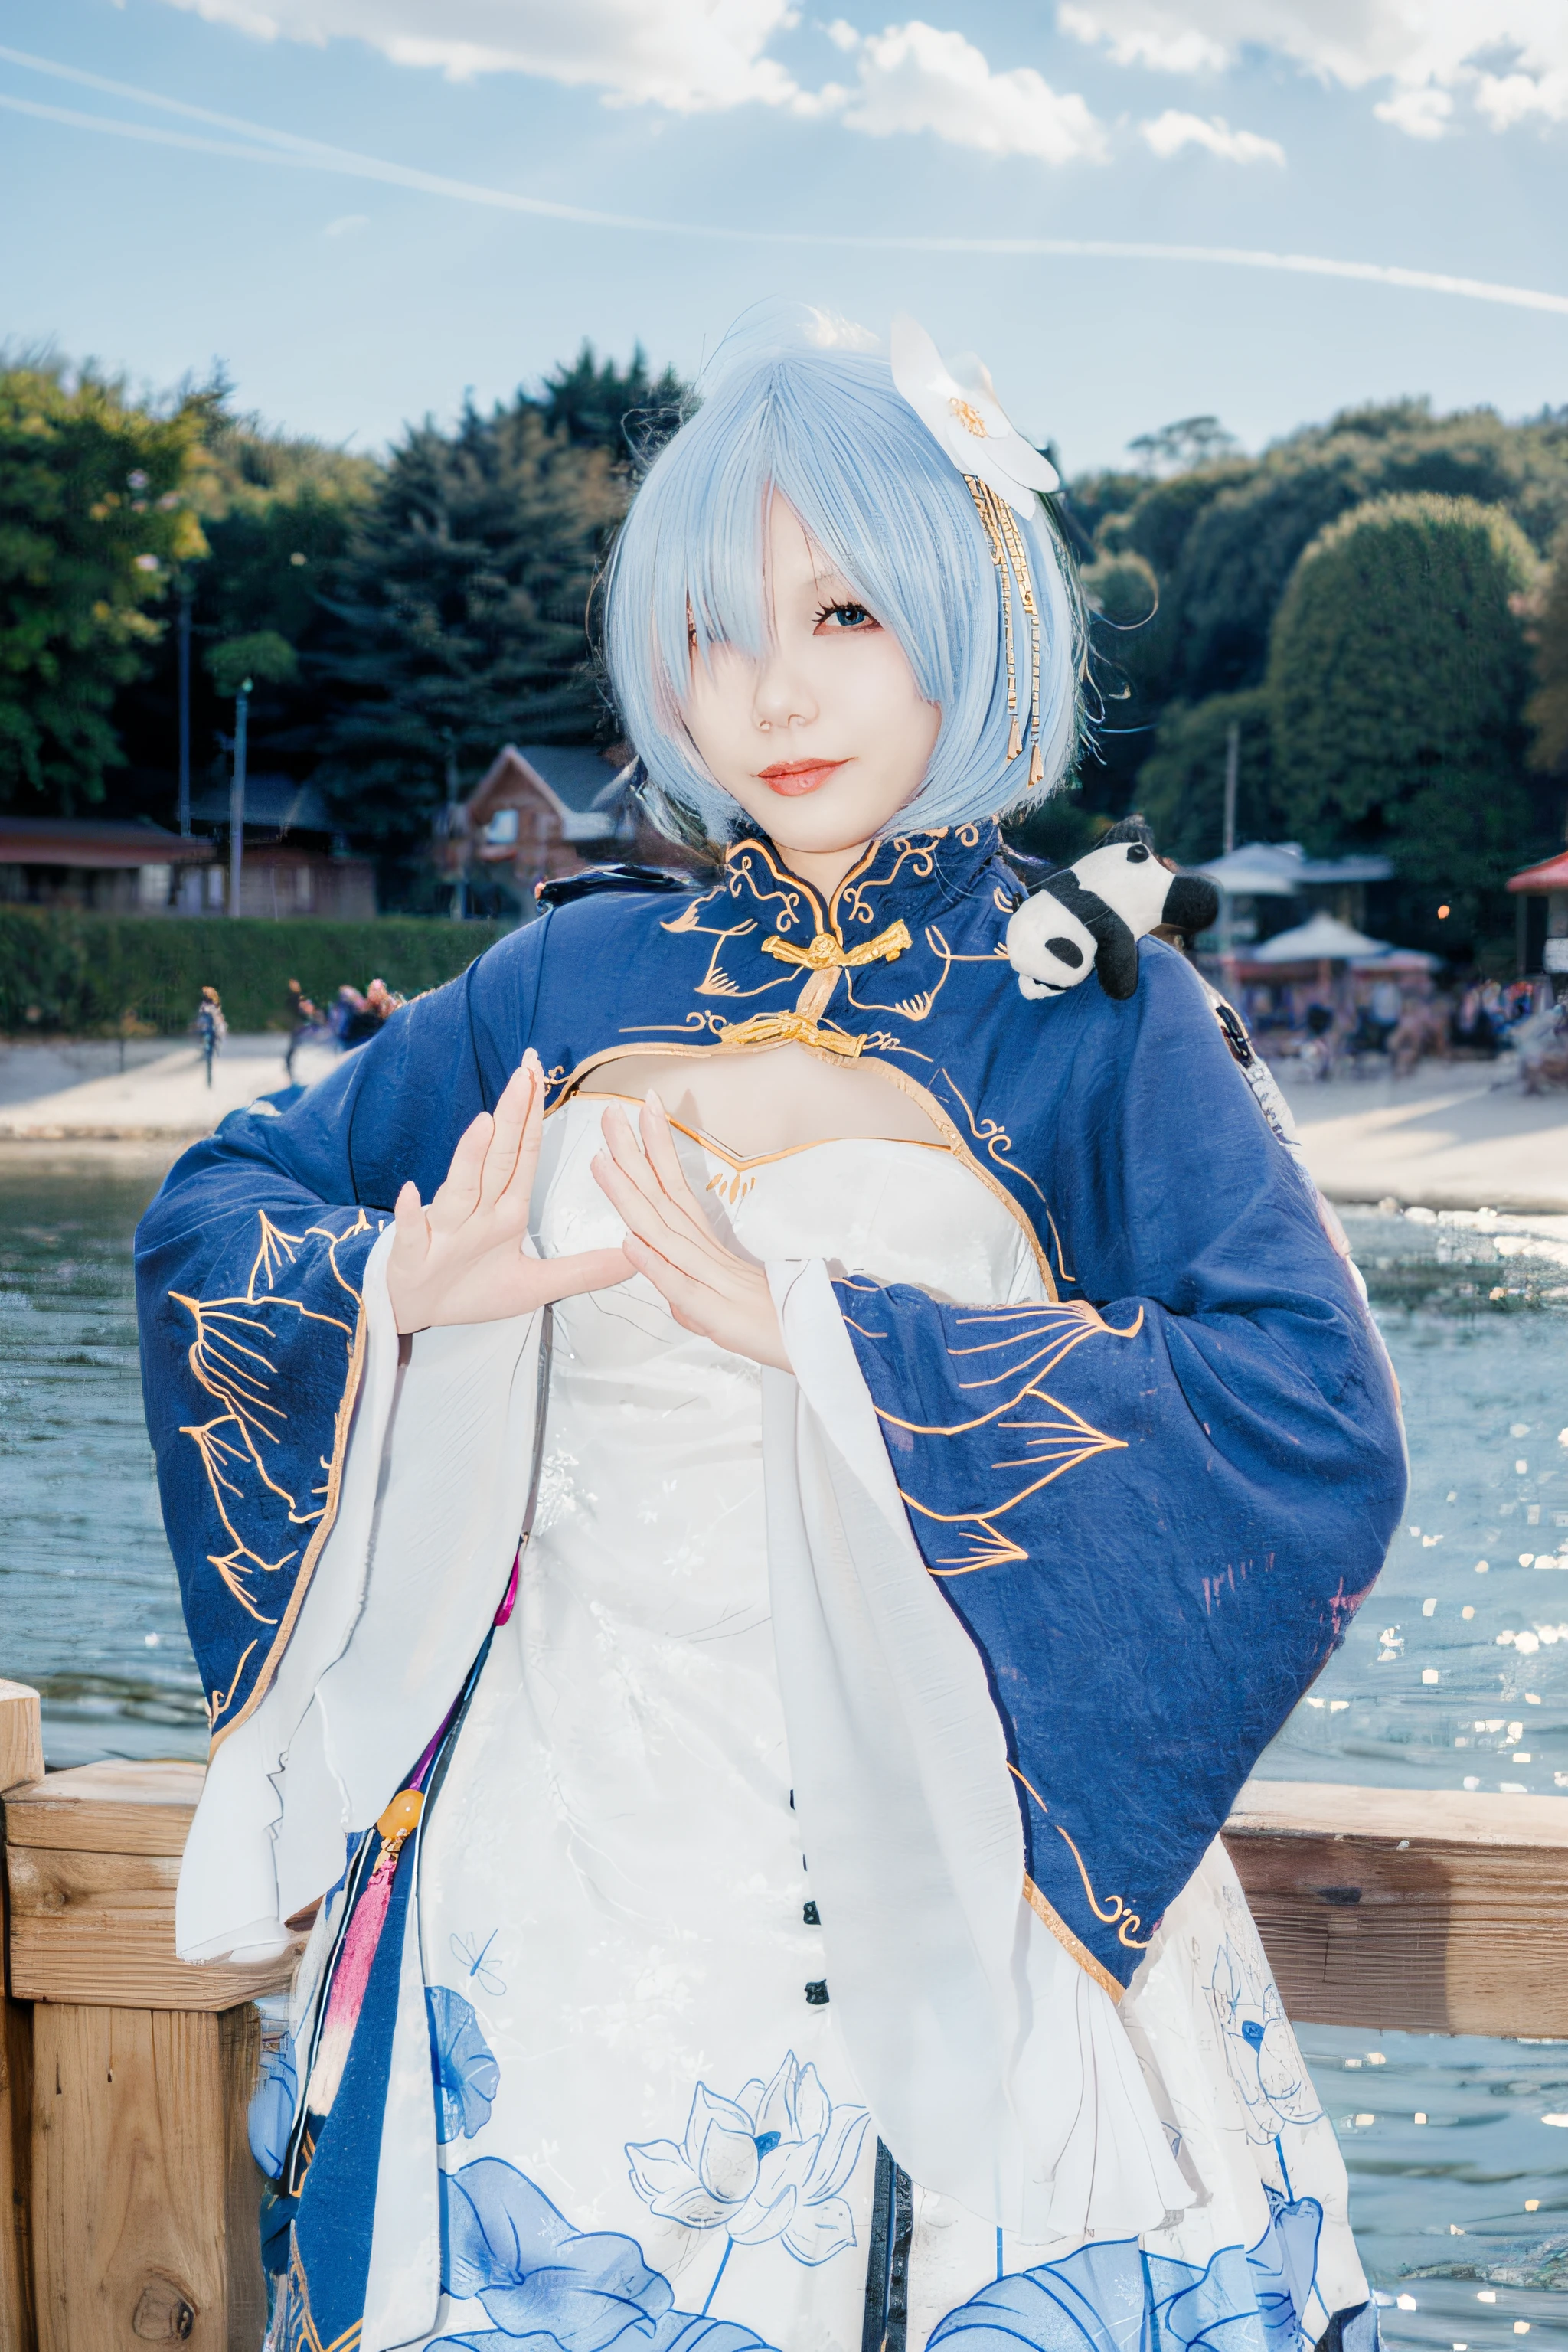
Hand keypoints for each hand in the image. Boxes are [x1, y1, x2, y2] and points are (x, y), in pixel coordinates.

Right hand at [388, 1050, 630, 1332]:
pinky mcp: (414, 1255)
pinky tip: (410, 1194)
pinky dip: (410, 1215)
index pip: (523, 1157)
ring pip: (460, 1189)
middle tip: (525, 1072)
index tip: (540, 1077)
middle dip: (512, 1116)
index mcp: (504, 1212)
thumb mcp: (536, 1286)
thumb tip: (633, 1260)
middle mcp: (475, 1212)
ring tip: (486, 1123)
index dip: (534, 1118)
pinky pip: (413, 1233)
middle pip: (497, 1159)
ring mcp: (443, 1230)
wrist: (414, 1310)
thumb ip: (583, 1271)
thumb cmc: (468, 1290)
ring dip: (471, 1156)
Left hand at [591, 1094, 790, 1371]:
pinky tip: (629, 1242)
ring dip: (631, 1196)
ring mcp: (712, 1281)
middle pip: (664, 1198)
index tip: (641, 1111)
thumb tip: (674, 1295)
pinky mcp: (717, 1314)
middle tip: (612, 1112)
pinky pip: (681, 1286)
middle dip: (634, 1154)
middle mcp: (708, 1256)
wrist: (826, 1347)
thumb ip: (695, 1297)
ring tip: (603, 1162)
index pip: (675, 1191)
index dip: (655, 1151)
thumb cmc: (781, 1324)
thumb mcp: (724, 1310)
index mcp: (709, 1248)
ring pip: (664, 1232)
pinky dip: (653, 1264)